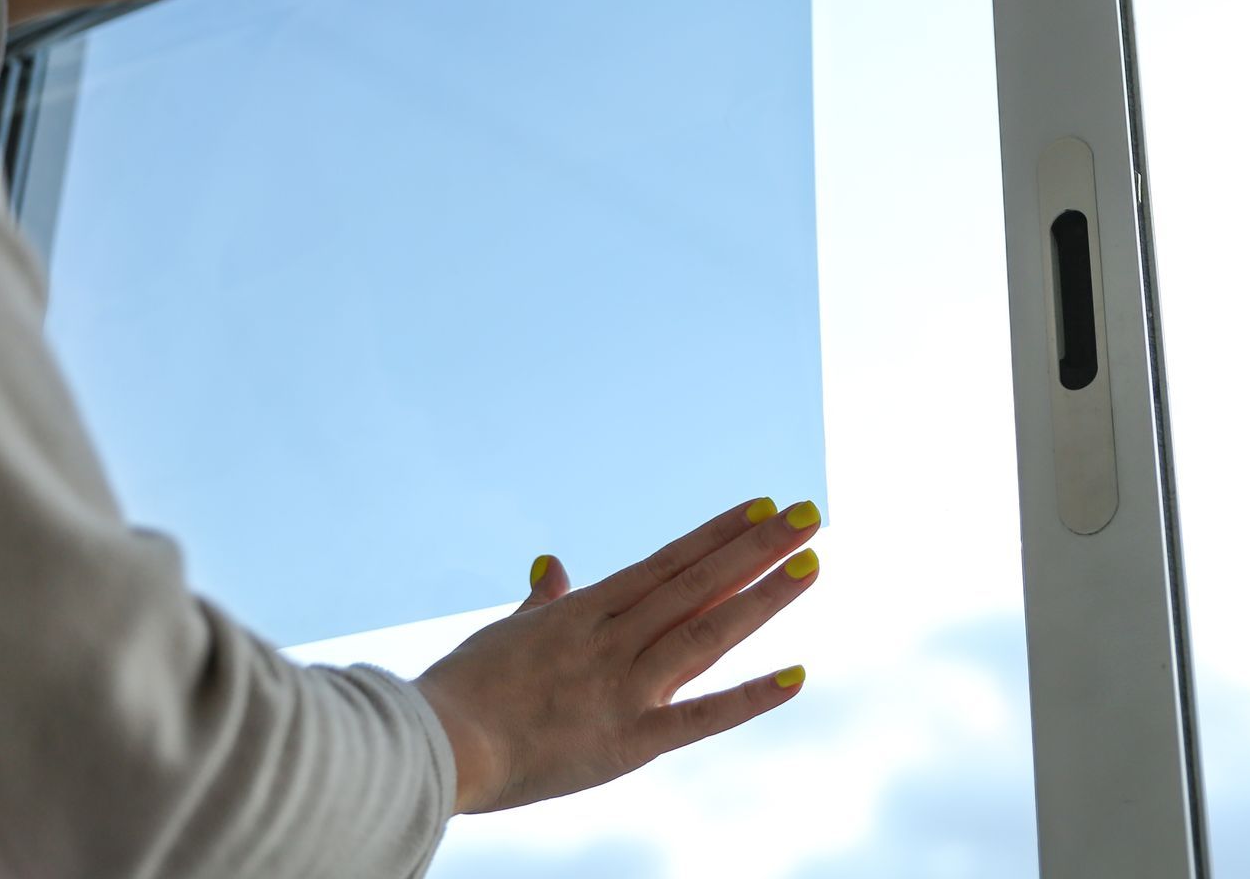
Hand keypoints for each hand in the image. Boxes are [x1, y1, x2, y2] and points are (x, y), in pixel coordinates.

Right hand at [414, 497, 820, 814]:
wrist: (438, 744)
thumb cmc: (463, 689)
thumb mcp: (505, 632)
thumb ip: (542, 602)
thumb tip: (551, 563)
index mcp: (585, 612)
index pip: (668, 562)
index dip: (719, 532)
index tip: (763, 504)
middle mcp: (613, 640)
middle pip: (698, 584)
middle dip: (758, 546)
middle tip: (810, 514)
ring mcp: (623, 688)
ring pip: (706, 633)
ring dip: (762, 597)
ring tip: (812, 564)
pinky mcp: (628, 741)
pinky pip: (699, 718)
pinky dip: (750, 698)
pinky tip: (796, 674)